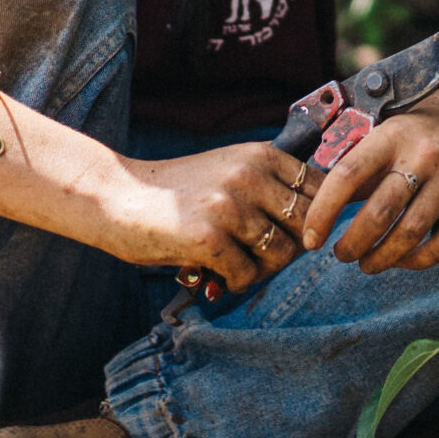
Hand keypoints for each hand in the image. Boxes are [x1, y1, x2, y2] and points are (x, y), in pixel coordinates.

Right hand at [108, 142, 318, 291]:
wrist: (118, 196)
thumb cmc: (176, 191)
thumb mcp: (228, 170)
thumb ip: (268, 186)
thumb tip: (315, 226)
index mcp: (259, 155)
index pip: (320, 188)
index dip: (317, 219)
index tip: (301, 236)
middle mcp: (248, 175)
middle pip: (306, 225)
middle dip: (292, 249)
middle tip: (264, 258)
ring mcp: (229, 206)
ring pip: (281, 253)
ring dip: (263, 270)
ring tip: (238, 267)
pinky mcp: (208, 237)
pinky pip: (247, 274)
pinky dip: (235, 282)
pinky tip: (216, 275)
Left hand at [302, 81, 438, 273]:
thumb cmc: (424, 127)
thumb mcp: (389, 131)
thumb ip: (360, 165)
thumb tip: (322, 205)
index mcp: (392, 135)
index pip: (348, 176)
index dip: (323, 212)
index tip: (311, 237)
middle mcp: (422, 155)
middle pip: (380, 212)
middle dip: (353, 244)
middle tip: (341, 255)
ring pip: (411, 232)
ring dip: (382, 257)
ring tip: (367, 264)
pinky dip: (419, 260)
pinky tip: (403, 261)